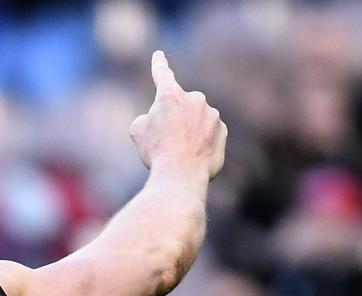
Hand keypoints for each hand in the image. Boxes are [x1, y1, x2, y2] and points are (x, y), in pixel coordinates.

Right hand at [129, 51, 226, 178]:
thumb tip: (159, 119)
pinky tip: (193, 157)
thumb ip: (148, 117)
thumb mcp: (138, 131)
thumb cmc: (156, 151)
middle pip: (181, 106)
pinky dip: (201, 143)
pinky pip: (209, 133)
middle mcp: (194, 99)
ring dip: (188, 132)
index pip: (162, 74)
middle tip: (166, 141)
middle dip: (174, 120)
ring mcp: (211, 114)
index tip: (159, 55)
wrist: (181, 174)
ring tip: (180, 152)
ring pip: (196, 121)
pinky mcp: (222, 130)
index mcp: (170, 95)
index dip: (159, 65)